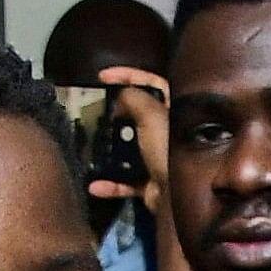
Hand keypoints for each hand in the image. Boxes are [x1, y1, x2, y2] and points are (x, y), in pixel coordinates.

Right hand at [86, 66, 169, 213]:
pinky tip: (96, 185)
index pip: (153, 82)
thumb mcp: (150, 114)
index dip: (128, 74)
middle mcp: (170, 133)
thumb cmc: (168, 149)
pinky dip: (111, 184)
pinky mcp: (152, 184)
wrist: (178, 195)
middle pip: (139, 116)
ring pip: (131, 149)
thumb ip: (134, 97)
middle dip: (117, 114)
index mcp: (176, 111)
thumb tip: (121, 95)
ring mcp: (161, 159)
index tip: (104, 75)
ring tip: (92, 144)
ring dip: (110, 150)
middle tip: (97, 111)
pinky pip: (127, 181)